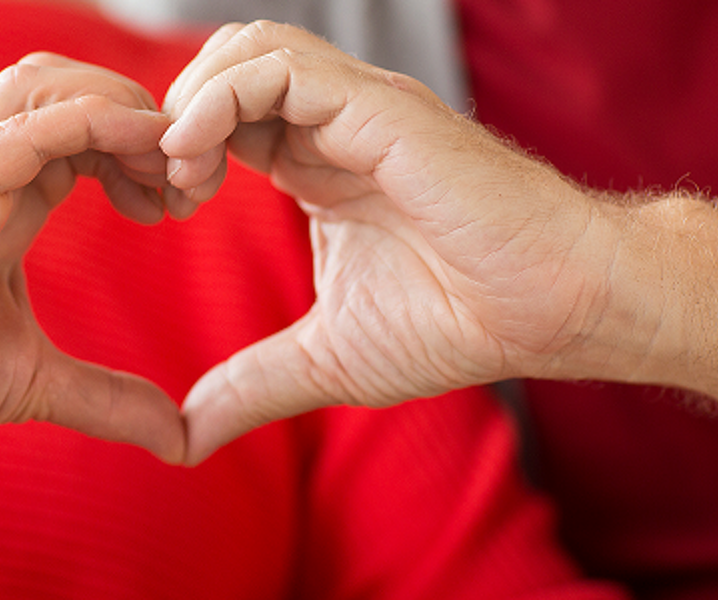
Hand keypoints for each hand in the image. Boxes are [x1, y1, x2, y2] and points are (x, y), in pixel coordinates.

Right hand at [0, 53, 185, 470]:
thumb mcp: (37, 383)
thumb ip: (108, 398)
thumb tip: (178, 439)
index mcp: (5, 201)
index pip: (78, 127)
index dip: (138, 144)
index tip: (179, 199)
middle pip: (62, 84)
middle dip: (136, 111)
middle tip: (184, 175)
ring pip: (40, 86)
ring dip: (118, 106)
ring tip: (165, 162)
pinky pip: (21, 132)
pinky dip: (89, 123)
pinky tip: (138, 147)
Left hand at [161, 22, 630, 463]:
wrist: (555, 309)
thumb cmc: (462, 322)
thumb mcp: (327, 360)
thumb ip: (252, 386)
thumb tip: (186, 438)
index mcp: (317, 162)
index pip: (224, 113)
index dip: (178, 148)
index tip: (162, 210)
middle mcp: (334, 123)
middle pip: (225, 63)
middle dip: (174, 115)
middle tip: (165, 188)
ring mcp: (359, 108)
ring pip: (248, 48)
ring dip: (192, 100)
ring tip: (182, 173)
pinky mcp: (382, 107)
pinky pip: (280, 67)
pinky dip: (220, 99)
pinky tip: (199, 158)